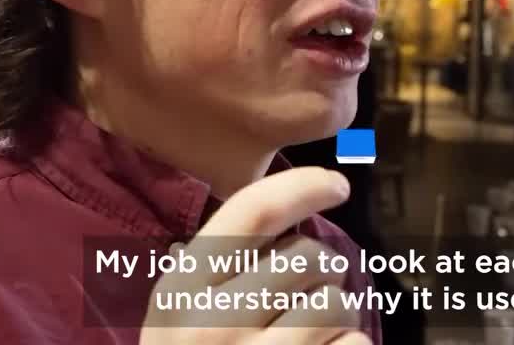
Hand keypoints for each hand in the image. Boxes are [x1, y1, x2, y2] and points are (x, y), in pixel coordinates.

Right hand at [139, 167, 370, 344]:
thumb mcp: (175, 318)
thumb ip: (212, 266)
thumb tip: (290, 201)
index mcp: (180, 291)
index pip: (252, 210)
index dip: (303, 185)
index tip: (337, 183)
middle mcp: (214, 324)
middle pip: (306, 256)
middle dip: (317, 271)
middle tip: (299, 297)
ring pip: (336, 302)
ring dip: (335, 314)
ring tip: (307, 334)